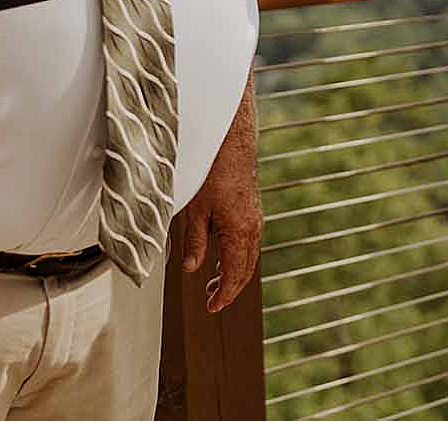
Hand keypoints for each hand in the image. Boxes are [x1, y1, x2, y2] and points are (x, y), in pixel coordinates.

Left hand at [179, 90, 261, 312]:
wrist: (231, 139)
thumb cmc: (211, 170)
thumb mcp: (194, 208)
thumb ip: (194, 241)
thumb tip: (192, 269)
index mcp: (239, 232)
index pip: (234, 274)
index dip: (223, 294)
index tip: (212, 307)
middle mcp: (252, 227)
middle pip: (245, 268)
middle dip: (230, 287)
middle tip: (212, 300)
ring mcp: (255, 217)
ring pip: (249, 254)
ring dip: (234, 271)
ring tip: (214, 280)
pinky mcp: (252, 207)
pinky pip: (249, 240)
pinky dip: (237, 254)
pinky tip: (222, 253)